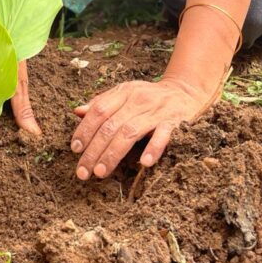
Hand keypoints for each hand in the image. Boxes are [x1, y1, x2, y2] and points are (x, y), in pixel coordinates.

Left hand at [70, 77, 212, 180]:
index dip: (85, 130)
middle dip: (94, 150)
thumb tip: (77, 111)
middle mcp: (137, 100)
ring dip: (113, 153)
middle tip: (83, 171)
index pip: (99, 110)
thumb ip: (102, 103)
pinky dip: (153, 148)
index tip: (75, 149)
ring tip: (100, 172)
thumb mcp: (125, 94)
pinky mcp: (174, 121)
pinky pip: (163, 134)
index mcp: (123, 92)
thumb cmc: (149, 97)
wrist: (186, 91)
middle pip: (110, 126)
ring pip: (129, 132)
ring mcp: (156, 111)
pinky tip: (144, 163)